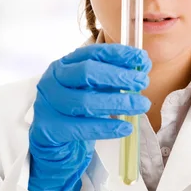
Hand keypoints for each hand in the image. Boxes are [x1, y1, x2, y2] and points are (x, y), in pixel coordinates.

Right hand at [28, 44, 150, 190]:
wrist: (53, 138)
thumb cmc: (77, 107)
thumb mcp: (95, 87)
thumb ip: (115, 76)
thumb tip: (143, 64)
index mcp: (66, 63)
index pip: (93, 52)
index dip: (119, 54)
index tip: (142, 58)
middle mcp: (53, 79)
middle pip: (87, 73)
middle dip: (119, 76)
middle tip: (143, 82)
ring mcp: (48, 103)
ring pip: (85, 102)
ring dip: (117, 103)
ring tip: (141, 105)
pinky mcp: (48, 128)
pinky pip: (80, 128)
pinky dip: (106, 128)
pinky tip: (125, 128)